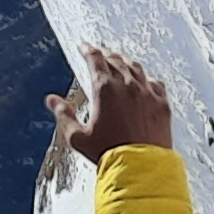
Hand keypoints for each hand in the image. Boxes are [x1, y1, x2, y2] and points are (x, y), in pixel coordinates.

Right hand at [48, 43, 174, 165]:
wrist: (141, 168)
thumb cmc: (108, 153)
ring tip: (120, 62)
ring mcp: (147, 93)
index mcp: (105, 89)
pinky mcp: (162, 104)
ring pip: (136, 68)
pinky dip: (146, 79)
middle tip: (100, 54)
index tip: (83, 46)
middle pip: (115, 60)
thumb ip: (64, 116)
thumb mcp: (78, 137)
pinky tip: (145, 81)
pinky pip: (155, 83)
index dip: (87, 49)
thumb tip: (52, 100)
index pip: (95, 59)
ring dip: (125, 62)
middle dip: (105, 55)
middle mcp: (127, 85)